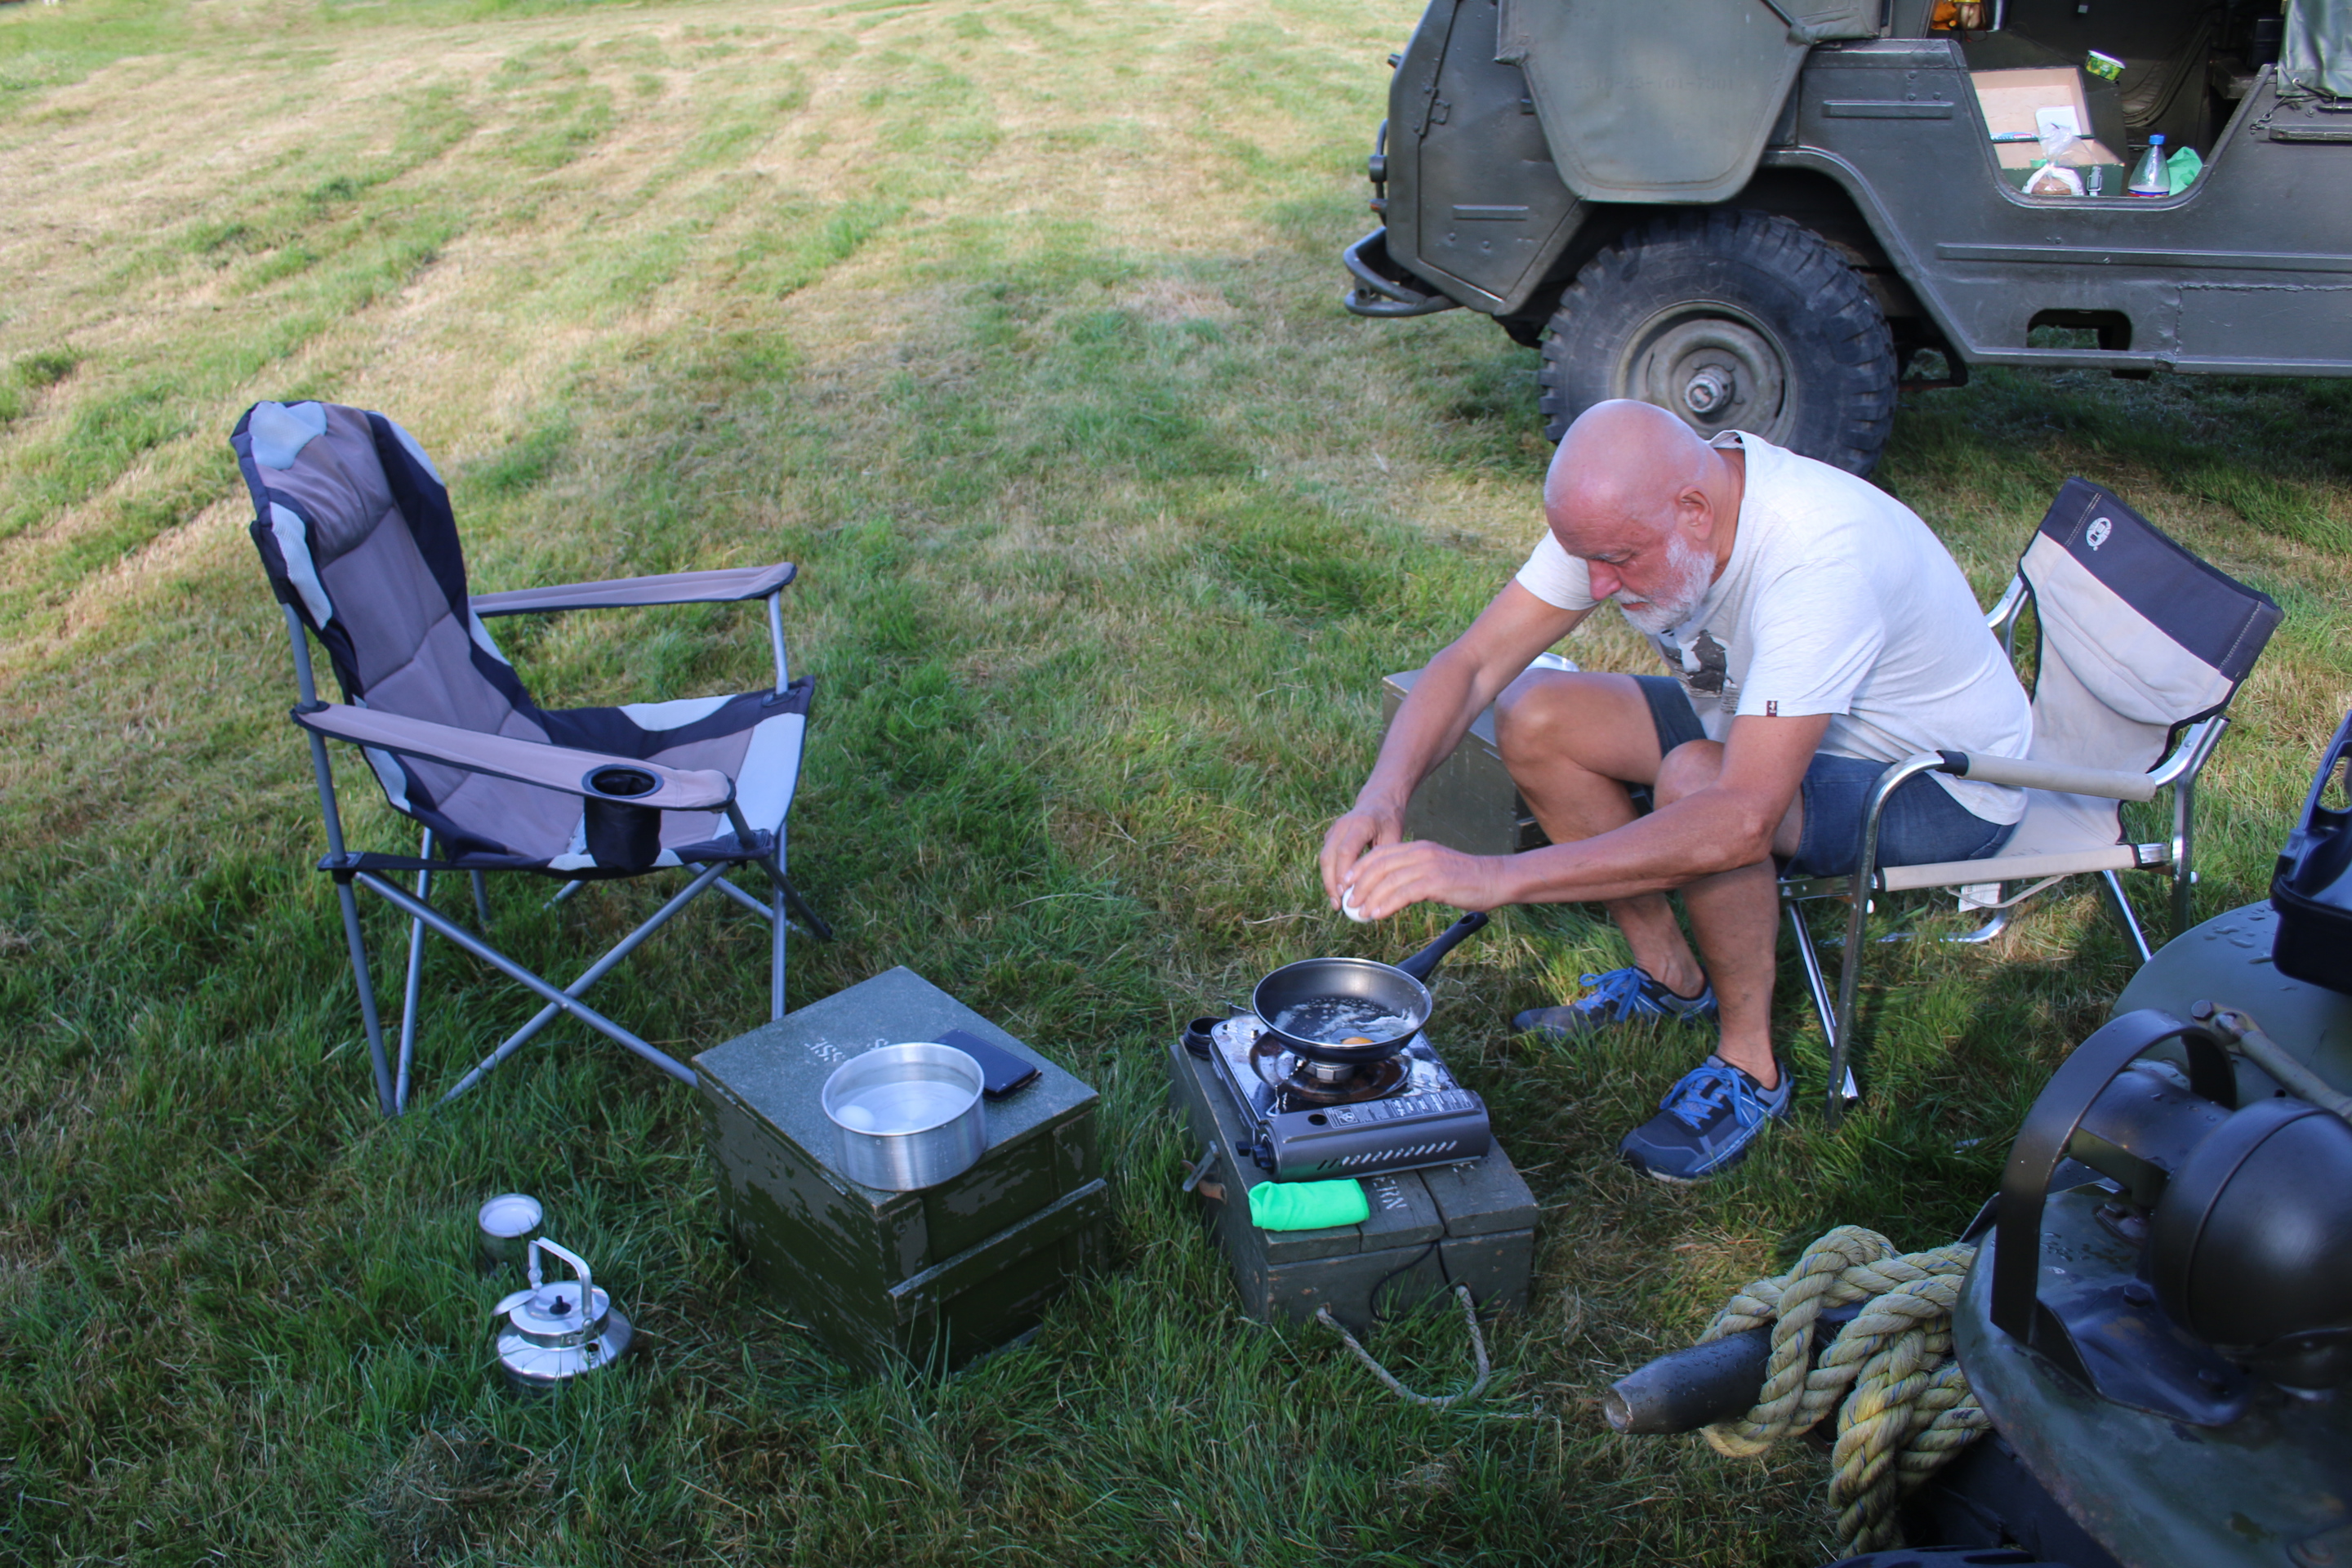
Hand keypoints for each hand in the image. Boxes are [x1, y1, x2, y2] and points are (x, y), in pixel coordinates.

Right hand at [1320, 803, 1402, 909]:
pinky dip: (1330, 875)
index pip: (1346, 850)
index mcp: (1361, 824)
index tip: (1346, 893)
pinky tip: (1338, 893)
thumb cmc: (1390, 821)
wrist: (1378, 801)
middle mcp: (1342, 825)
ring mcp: (1334, 829)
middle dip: (1331, 883)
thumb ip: (1384, 860)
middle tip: (1339, 905)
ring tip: (1336, 903)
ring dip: (1328, 882)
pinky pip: (1327, 857)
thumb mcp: (1394, 837)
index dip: (1344, 873)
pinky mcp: (1330, 836)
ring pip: (1324, 858)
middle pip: (1329, 856)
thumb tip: (1380, 891)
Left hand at [1340, 840, 1509, 920]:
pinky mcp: (1436, 882)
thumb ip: (1412, 876)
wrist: (1496, 879)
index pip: (1380, 854)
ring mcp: (1429, 866)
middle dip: (1360, 884)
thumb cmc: (1467, 880)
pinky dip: (1387, 904)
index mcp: (1418, 848)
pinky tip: (1378, 914)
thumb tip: (1388, 892)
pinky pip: (1404, 893)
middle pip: (1379, 866)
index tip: (1347, 884)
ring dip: (1370, 897)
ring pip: (1389, 880)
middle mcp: (1421, 853)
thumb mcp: (1435, 870)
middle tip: (1349, 902)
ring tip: (1360, 912)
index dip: (1359, 869)